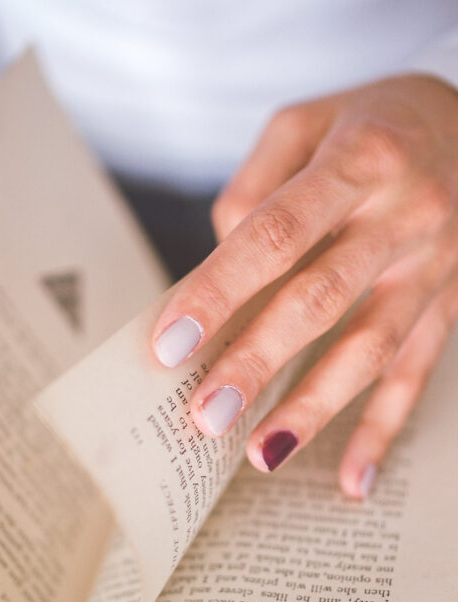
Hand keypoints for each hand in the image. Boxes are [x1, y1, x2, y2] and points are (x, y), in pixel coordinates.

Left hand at [152, 74, 457, 496]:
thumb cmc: (373, 123)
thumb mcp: (309, 121)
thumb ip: (256, 185)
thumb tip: (217, 266)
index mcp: (359, 163)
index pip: (277, 233)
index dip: (220, 289)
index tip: (170, 343)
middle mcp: (402, 217)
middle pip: (321, 300)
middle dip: (259, 361)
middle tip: (205, 415)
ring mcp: (434, 268)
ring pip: (372, 348)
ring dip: (316, 407)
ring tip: (262, 453)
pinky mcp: (450, 305)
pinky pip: (418, 374)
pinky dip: (385, 429)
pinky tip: (353, 480)